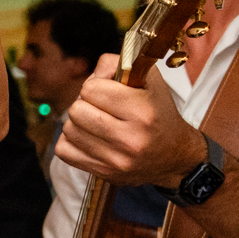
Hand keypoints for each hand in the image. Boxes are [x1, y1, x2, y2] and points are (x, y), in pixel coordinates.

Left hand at [57, 58, 204, 189]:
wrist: (174, 157)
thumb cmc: (159, 114)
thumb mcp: (150, 81)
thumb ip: (118, 65)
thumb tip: (92, 73)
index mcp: (142, 112)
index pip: (91, 89)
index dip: (96, 86)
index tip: (108, 92)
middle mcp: (130, 139)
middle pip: (76, 110)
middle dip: (85, 104)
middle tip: (99, 108)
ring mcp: (116, 160)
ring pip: (69, 130)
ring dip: (78, 123)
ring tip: (96, 123)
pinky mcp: (104, 173)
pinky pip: (64, 151)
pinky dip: (72, 142)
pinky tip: (89, 138)